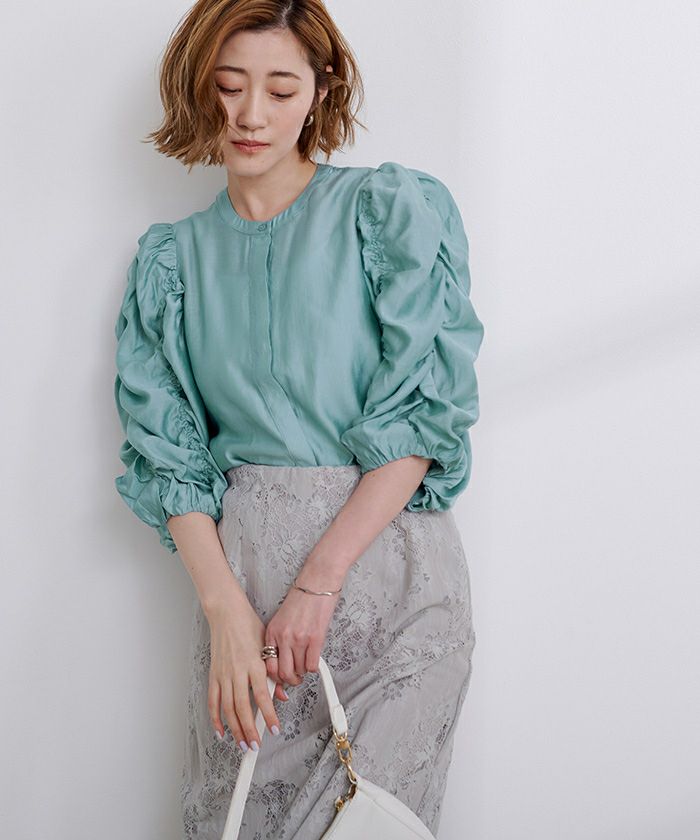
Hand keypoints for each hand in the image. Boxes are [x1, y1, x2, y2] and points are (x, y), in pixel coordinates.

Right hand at [206, 597, 288, 749]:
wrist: (227, 613)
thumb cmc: (249, 626)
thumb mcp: (267, 647)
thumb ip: (274, 673)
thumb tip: (282, 695)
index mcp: (254, 664)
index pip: (262, 696)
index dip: (268, 716)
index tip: (274, 730)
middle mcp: (238, 671)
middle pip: (243, 708)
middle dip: (249, 730)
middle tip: (255, 746)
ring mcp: (223, 674)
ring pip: (228, 708)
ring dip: (235, 729)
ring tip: (242, 743)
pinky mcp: (213, 674)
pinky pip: (213, 701)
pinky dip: (215, 718)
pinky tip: (221, 731)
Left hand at [263, 558, 344, 686]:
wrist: (318, 580)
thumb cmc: (302, 597)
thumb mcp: (282, 618)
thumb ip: (279, 638)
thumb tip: (282, 660)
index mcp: (272, 631)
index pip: (267, 664)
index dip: (274, 677)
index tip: (279, 680)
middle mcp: (283, 636)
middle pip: (282, 673)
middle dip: (289, 680)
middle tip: (295, 678)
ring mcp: (299, 638)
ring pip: (298, 671)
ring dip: (303, 672)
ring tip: (305, 665)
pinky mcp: (315, 638)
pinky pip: (312, 665)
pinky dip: (314, 668)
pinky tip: (314, 661)